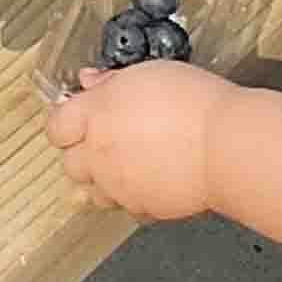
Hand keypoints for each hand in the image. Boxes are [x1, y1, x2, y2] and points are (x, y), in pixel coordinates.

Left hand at [47, 58, 234, 219]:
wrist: (225, 146)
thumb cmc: (196, 104)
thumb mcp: (150, 73)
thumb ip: (112, 80)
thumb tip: (92, 82)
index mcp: (96, 113)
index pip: (56, 125)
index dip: (66, 122)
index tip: (79, 117)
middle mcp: (99, 153)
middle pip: (70, 163)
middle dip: (83, 153)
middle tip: (106, 140)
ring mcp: (117, 185)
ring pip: (92, 192)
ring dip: (102, 180)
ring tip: (127, 165)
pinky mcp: (140, 208)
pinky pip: (125, 206)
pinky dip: (132, 197)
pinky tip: (151, 180)